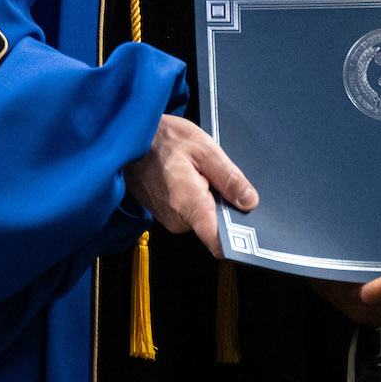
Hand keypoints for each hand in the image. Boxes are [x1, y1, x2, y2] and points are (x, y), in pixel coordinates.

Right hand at [124, 114, 256, 258]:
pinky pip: (192, 212)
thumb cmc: (161, 139)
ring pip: (205, 217)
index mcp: (188, 203)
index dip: (239, 243)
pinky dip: (197, 197)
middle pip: (217, 226)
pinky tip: (190, 176)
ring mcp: (170, 219)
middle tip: (218, 178)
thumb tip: (250, 202)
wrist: (126, 138)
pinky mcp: (166, 215)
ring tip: (200, 172)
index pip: (218, 242)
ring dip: (210, 198)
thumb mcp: (203, 148)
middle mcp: (178, 219)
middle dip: (225, 205)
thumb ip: (229, 177)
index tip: (254, 236)